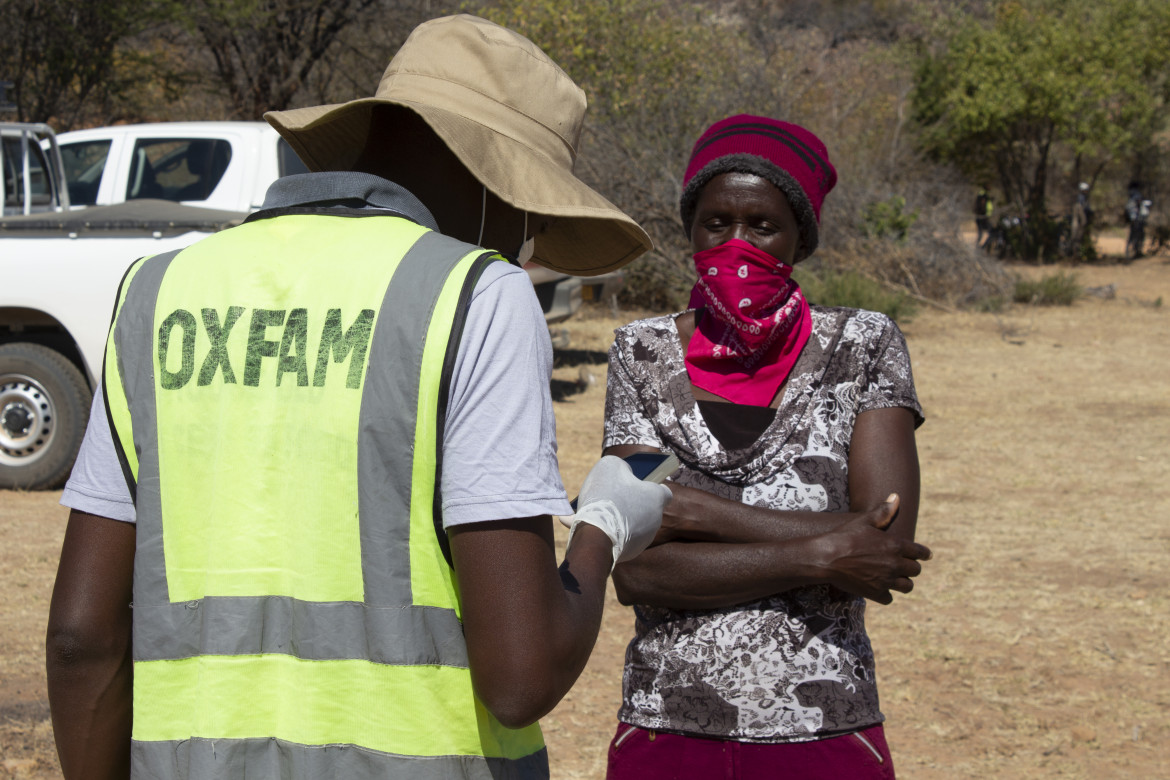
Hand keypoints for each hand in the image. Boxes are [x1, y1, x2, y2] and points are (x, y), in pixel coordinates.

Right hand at [560, 456, 671, 565]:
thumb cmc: (606, 497)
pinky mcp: (631, 553)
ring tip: (597, 511)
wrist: (595, 536)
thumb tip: (624, 472)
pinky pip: (621, 538)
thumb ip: (621, 466)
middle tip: (611, 495)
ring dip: (619, 518)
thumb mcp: (610, 466)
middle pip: (645, 507)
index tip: (635, 482)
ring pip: (632, 524)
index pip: (663, 491)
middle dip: (630, 502)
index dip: (649, 485)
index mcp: (657, 498)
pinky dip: (611, 532)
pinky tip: (592, 526)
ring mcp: (644, 539)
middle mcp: (656, 520)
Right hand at [811, 494, 931, 603]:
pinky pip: (889, 598)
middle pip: (915, 570)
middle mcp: (894, 564)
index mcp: (895, 545)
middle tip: (906, 567)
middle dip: (912, 568)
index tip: (927, 556)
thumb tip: (896, 497)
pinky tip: (880, 588)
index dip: (924, 554)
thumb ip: (883, 512)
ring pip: (907, 586)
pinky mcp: (875, 593)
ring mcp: (885, 580)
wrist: (826, 557)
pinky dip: (886, 594)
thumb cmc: (844, 536)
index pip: (919, 552)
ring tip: (897, 579)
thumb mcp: (864, 521)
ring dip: (903, 583)